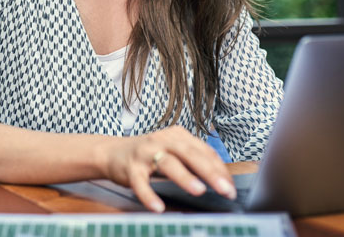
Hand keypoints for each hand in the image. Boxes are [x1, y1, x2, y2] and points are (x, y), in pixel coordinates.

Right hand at [102, 126, 235, 212]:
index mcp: (177, 135)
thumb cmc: (149, 154)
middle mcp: (162, 140)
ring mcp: (146, 153)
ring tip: (199, 190)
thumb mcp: (173, 151)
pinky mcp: (131, 168)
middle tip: (225, 189)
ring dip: (184, 177)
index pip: (204, 151)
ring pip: (168, 164)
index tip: (232, 187)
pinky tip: (158, 207)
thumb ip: (194, 160)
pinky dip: (149, 195)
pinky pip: (141, 183)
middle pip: (190, 154)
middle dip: (210, 172)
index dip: (220, 169)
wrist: (112, 152)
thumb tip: (223, 178)